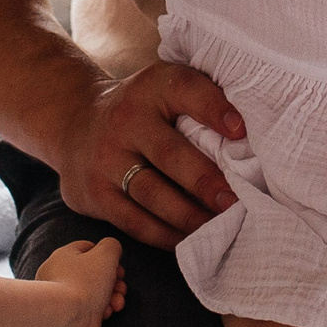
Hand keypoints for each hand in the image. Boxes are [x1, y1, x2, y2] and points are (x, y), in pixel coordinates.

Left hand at [36, 237, 126, 326]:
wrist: (67, 320)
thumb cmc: (84, 283)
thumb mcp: (106, 255)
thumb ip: (112, 246)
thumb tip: (112, 250)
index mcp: (63, 256)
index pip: (87, 248)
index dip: (107, 256)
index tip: (118, 267)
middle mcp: (58, 275)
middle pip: (93, 272)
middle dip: (113, 281)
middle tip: (122, 288)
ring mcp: (62, 296)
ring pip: (93, 292)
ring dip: (111, 296)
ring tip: (118, 303)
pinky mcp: (68, 314)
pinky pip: (88, 308)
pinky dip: (100, 309)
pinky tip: (106, 313)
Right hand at [56, 61, 245, 250]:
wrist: (72, 122)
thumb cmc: (141, 110)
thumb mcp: (163, 87)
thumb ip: (202, 98)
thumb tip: (254, 131)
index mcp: (150, 88)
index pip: (185, 89)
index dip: (214, 108)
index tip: (242, 131)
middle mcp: (125, 121)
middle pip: (169, 155)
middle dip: (206, 181)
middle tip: (237, 201)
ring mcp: (105, 160)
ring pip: (153, 195)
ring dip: (191, 216)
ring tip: (222, 227)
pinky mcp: (95, 195)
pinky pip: (136, 223)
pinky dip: (168, 236)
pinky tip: (193, 239)